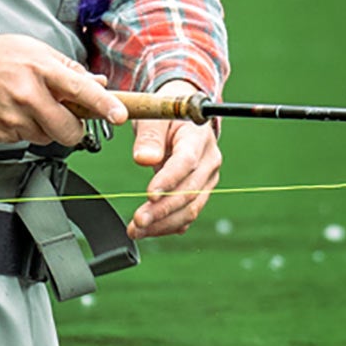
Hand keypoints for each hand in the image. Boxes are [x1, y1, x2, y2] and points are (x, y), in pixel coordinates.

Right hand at [0, 33, 127, 147]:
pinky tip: (6, 111)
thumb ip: (65, 68)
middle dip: (72, 128)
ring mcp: (10, 119)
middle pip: (68, 130)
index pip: (81, 90)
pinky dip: (19, 130)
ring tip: (23, 105)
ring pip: (45, 138)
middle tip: (63, 115)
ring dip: (42, 127)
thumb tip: (96, 82)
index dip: (104, 105)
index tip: (120, 115)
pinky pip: (21, 141)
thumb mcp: (30, 49)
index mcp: (38, 69)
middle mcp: (26, 95)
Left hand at [128, 78, 221, 238]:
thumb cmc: (166, 115)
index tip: (149, 194)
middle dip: (163, 210)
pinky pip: (188, 214)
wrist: (183, 118)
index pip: (186, 162)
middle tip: (138, 221)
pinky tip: (149, 231)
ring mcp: (207, 179)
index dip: (169, 180)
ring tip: (137, 230)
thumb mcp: (153, 116)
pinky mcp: (200, 192)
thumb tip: (143, 159)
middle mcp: (209, 160)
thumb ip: (148, 136)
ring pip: (190, 208)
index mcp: (198, 137)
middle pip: (189, 191)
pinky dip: (168, 225)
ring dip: (163, 223)